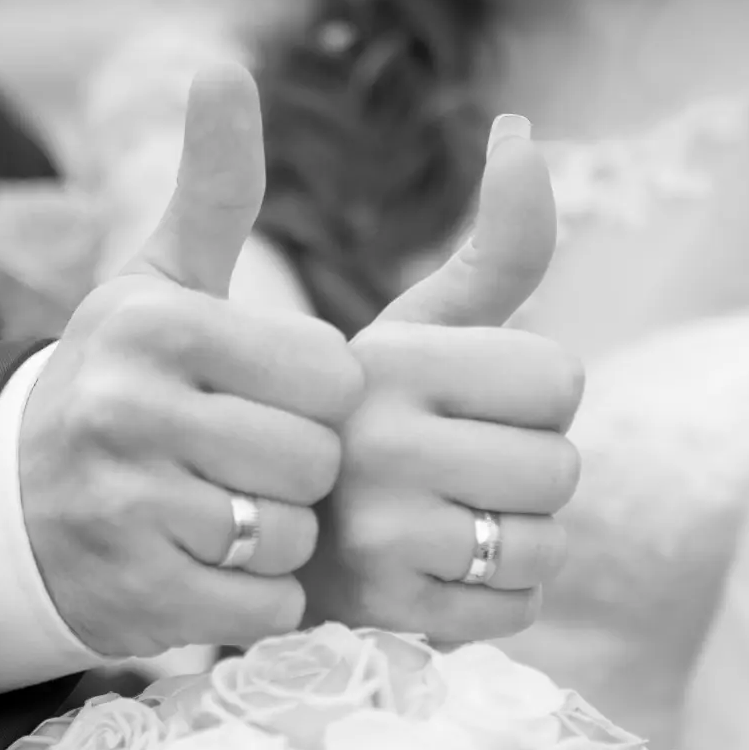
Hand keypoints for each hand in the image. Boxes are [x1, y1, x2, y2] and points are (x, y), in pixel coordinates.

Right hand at [19, 65, 363, 658]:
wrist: (3, 502)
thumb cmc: (114, 382)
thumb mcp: (152, 284)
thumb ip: (211, 191)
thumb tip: (227, 69)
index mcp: (157, 325)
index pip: (330, 372)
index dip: (317, 395)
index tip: (272, 399)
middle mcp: (130, 409)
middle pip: (315, 459)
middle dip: (300, 471)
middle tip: (250, 465)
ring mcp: (125, 507)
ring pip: (290, 536)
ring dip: (278, 536)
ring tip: (226, 514)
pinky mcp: (132, 593)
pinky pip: (261, 603)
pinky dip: (255, 596)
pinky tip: (210, 566)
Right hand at [301, 115, 583, 642]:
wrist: (190, 531)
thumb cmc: (343, 430)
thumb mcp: (392, 332)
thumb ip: (484, 248)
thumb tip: (525, 130)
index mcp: (368, 357)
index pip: (556, 377)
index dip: (525, 396)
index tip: (455, 407)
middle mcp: (351, 441)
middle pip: (558, 469)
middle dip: (518, 476)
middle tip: (445, 477)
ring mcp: (350, 538)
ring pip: (537, 551)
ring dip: (505, 546)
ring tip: (433, 529)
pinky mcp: (355, 618)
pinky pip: (502, 619)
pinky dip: (482, 608)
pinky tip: (421, 582)